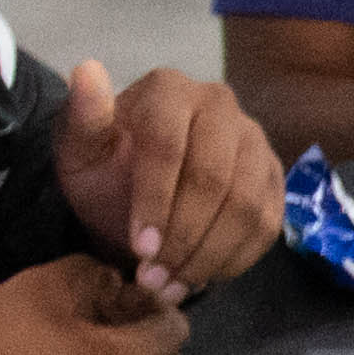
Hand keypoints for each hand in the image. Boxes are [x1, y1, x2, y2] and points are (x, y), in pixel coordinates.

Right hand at [0, 254, 188, 354]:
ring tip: (84, 327)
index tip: (119, 285)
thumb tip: (112, 281)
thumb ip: (92, 274)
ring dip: (126, 350)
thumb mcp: (45, 285)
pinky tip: (71, 352)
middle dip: (142, 325)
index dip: (153, 298)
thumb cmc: (3, 340)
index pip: (177, 326)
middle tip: (103, 304)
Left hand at [51, 59, 279, 302]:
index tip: (138, 248)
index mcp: (169, 90)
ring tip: (174, 285)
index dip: (155, 202)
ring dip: (209, 255)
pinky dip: (234, 259)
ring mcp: (254, 140)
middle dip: (183, 238)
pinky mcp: (273, 177)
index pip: (169, 147)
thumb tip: (85, 69)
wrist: (134, 193)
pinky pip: (267, 223)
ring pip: (245, 205)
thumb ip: (82, 117)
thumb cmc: (104, 171)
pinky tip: (201, 275)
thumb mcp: (79, 149)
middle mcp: (220, 104)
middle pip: (214, 179)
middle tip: (155, 278)